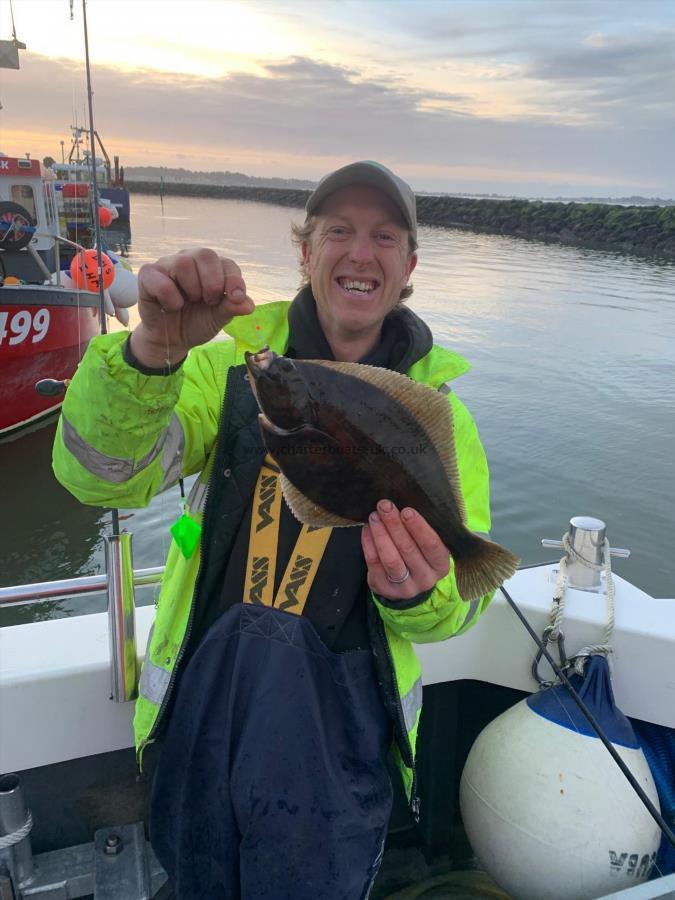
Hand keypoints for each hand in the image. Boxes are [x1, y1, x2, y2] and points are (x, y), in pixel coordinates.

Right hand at [132, 248, 254, 366]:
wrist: (172, 339)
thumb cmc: (197, 322)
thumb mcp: (218, 318)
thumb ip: (232, 308)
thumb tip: (248, 305)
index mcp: (212, 267)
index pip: (227, 263)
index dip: (234, 281)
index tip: (235, 298)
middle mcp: (191, 259)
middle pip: (206, 255)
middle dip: (212, 283)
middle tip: (209, 301)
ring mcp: (168, 264)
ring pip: (184, 263)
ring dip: (192, 289)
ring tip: (189, 302)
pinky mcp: (149, 275)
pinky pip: (162, 280)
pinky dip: (171, 298)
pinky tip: (171, 306)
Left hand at [361, 500, 450, 599]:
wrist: (405, 583)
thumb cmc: (418, 554)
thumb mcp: (427, 545)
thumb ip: (421, 529)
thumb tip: (406, 500)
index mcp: (441, 565)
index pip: (432, 546)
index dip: (419, 528)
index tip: (407, 510)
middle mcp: (426, 578)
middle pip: (408, 550)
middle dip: (395, 525)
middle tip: (385, 505)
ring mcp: (405, 587)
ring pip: (391, 559)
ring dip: (381, 534)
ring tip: (374, 516)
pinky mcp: (385, 589)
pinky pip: (375, 564)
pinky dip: (369, 544)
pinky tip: (367, 529)